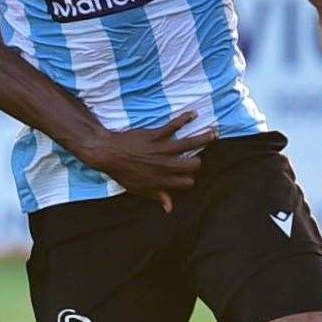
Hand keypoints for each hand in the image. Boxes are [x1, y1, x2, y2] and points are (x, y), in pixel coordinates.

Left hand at [75, 110, 217, 212]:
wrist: (107, 153)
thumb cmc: (122, 172)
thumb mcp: (138, 189)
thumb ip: (157, 196)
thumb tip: (170, 208)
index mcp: (161, 180)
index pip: (187, 182)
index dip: (190, 179)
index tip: (189, 176)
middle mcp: (165, 165)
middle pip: (193, 164)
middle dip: (199, 161)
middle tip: (200, 155)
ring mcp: (161, 149)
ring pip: (189, 144)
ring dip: (204, 137)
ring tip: (214, 132)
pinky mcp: (155, 135)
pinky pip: (174, 126)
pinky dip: (185, 119)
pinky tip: (193, 113)